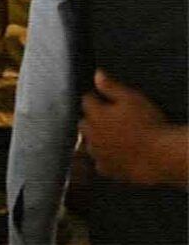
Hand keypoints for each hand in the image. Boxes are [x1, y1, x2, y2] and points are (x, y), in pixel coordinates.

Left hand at [80, 70, 179, 185]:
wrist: (161, 156)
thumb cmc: (149, 125)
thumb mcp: (132, 98)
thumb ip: (111, 86)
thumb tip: (97, 75)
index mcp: (96, 114)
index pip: (86, 100)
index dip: (96, 97)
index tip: (103, 98)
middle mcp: (92, 134)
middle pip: (84, 122)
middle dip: (92, 118)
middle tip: (108, 117)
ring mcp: (98, 153)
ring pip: (89, 143)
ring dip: (96, 139)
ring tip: (111, 137)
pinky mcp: (108, 169)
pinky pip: (99, 163)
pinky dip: (104, 158)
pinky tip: (114, 155)